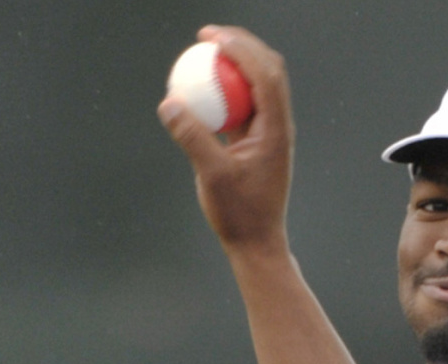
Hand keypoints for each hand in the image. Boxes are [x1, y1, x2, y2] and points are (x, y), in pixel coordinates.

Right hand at [158, 25, 293, 252]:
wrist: (257, 244)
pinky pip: (242, 108)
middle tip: (207, 36)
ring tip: (204, 55)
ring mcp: (269, 135)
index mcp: (276, 131)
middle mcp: (278, 128)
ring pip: (256, 87)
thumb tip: (169, 102)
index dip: (241, 48)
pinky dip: (225, 93)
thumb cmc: (239, 215)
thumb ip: (192, 137)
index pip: (265, 76)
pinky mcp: (257, 144)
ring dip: (234, 66)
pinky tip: (201, 91)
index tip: (212, 37)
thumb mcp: (211, 176)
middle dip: (241, 46)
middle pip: (267, 71)